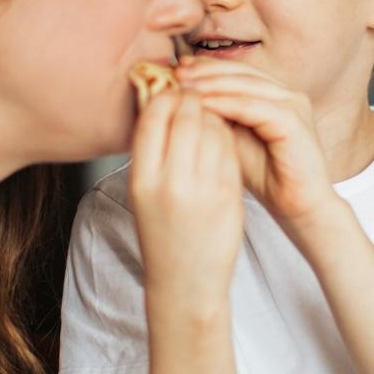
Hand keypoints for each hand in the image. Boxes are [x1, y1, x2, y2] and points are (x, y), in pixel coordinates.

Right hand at [127, 89, 242, 314]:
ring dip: (214, 114)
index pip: (154, 115)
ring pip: (213, 128)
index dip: (166, 95)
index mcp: (142, 179)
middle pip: (186, 115)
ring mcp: (203, 189)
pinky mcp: (229, 196)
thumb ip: (153, 151)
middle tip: (197, 94)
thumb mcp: (144, 193)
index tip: (173, 91)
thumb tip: (163, 99)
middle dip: (194, 98)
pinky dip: (228, 135)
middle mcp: (171, 183)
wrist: (186, 282)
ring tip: (210, 116)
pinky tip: (224, 137)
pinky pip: (231, 149)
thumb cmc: (163, 233)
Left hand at [175, 59, 338, 231]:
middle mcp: (287, 94)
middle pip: (241, 71)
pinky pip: (254, 107)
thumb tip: (183, 97)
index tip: (175, 69)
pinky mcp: (294, 121)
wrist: (298, 208)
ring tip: (183, 87)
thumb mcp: (233, 140)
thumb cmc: (267, 178)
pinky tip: (202, 105)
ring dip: (211, 84)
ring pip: (245, 85)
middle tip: (175, 73)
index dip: (206, 67)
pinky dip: (226, 104)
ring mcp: (294, 105)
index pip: (237, 71)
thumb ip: (217, 117)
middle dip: (205, 71)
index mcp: (275, 95)